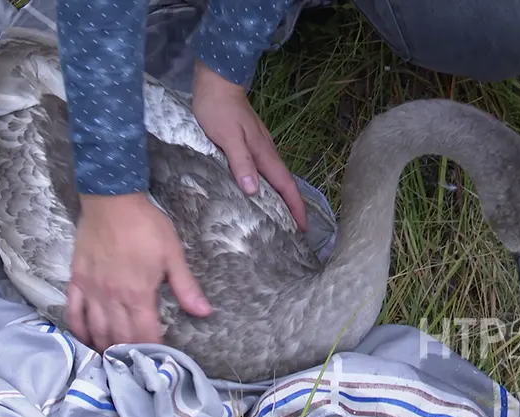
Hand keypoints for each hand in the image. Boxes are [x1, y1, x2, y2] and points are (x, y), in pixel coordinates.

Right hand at [65, 193, 211, 351]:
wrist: (112, 201)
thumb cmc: (145, 226)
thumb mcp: (173, 254)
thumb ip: (186, 287)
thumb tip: (204, 312)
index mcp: (138, 294)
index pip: (145, 334)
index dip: (152, 350)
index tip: (158, 358)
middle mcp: (112, 297)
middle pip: (118, 337)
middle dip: (128, 355)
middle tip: (136, 364)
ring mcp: (92, 290)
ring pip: (95, 330)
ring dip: (104, 348)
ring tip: (113, 359)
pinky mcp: (77, 280)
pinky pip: (74, 312)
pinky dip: (79, 330)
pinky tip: (85, 339)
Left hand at [191, 60, 307, 231]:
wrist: (217, 81)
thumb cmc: (218, 109)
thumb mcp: (227, 137)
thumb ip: (241, 162)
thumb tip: (254, 191)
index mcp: (263, 152)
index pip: (285, 185)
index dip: (295, 207)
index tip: (303, 229)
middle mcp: (266, 151)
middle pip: (284, 184)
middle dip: (292, 207)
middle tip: (294, 232)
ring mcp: (259, 146)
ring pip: (275, 177)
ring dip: (281, 198)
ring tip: (280, 219)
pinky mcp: (251, 142)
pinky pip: (264, 170)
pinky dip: (268, 185)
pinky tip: (260, 192)